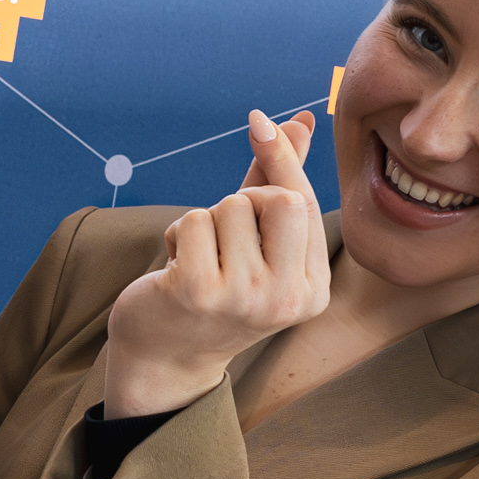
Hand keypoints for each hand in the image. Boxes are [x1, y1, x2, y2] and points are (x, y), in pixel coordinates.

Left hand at [101, 109, 327, 417]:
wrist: (165, 359)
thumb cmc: (216, 289)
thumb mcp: (258, 241)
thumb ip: (280, 181)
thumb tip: (302, 119)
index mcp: (313, 290)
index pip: (305, 204)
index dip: (282, 158)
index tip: (258, 120)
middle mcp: (287, 299)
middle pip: (279, 199)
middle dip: (245, 198)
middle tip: (226, 234)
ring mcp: (243, 298)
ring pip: (230, 206)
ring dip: (206, 220)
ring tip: (200, 257)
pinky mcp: (197, 291)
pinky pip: (192, 221)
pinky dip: (178, 233)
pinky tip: (177, 266)